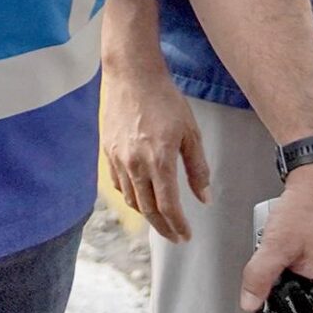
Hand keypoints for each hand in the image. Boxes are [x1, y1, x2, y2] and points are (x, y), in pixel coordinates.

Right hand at [101, 0, 206, 239]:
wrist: (132, 76)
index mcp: (159, 161)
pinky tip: (140, 196)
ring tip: (160, 220)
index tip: (186, 235)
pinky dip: (131, 196)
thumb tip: (204, 197)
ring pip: (131, 199)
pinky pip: (118, 184)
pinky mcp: (108, 151)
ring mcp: (118, 159)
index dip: (178, 225)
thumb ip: (197, 168)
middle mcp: (135, 165)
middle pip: (148, 209)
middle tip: (175, 237)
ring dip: (147, 214)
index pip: (168, 206)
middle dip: (163, 228)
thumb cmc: (165, 99)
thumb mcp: (190, 132)